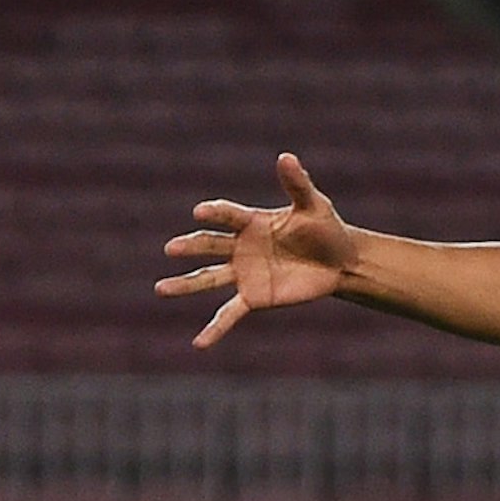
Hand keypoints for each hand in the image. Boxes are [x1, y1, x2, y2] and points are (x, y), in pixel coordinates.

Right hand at [157, 153, 352, 348]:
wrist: (339, 262)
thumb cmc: (325, 228)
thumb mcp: (313, 205)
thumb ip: (297, 184)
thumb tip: (285, 156)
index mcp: (251, 222)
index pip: (227, 215)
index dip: (215, 213)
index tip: (201, 212)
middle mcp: (241, 247)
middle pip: (210, 246)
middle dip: (191, 247)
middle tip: (171, 249)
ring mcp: (244, 273)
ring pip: (208, 279)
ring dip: (185, 285)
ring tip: (160, 289)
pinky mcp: (254, 297)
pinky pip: (229, 313)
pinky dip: (215, 328)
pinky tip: (198, 344)